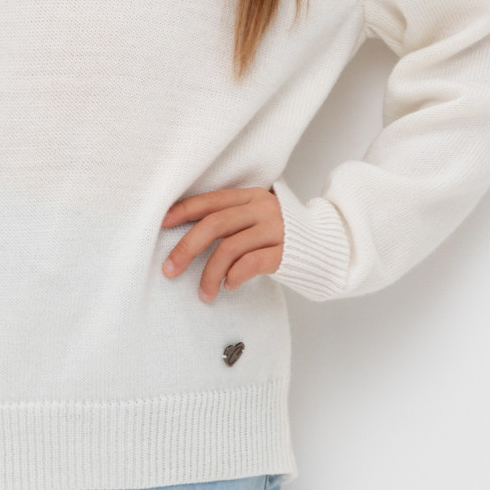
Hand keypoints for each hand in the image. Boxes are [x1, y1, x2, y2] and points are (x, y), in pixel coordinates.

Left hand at [161, 186, 284, 301]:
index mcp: (251, 196)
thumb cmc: (281, 234)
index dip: (184, 211)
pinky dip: (234, 276)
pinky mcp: (285, 253)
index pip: (211, 200)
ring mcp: (275, 230)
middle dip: (186, 247)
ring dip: (209, 274)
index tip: (162, 224)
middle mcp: (262, 209)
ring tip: (204, 293)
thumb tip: (187, 234)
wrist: (327, 245)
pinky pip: (250, 264)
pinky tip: (228, 286)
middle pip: (215, 224)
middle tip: (169, 269)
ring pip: (229, 248)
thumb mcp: (256, 217)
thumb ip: (231, 219)